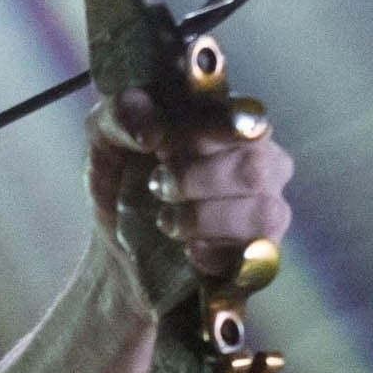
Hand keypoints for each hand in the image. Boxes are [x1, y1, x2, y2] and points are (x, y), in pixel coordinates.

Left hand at [88, 88, 292, 281]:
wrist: (120, 247)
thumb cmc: (123, 180)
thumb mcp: (104, 139)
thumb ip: (120, 116)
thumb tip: (152, 132)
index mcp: (229, 117)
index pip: (244, 115)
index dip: (220, 126)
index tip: (176, 141)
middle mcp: (261, 157)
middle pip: (256, 166)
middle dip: (196, 179)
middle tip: (158, 185)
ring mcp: (268, 207)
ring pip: (264, 213)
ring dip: (204, 219)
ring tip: (167, 222)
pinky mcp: (264, 254)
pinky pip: (258, 257)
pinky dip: (216, 254)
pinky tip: (190, 251)